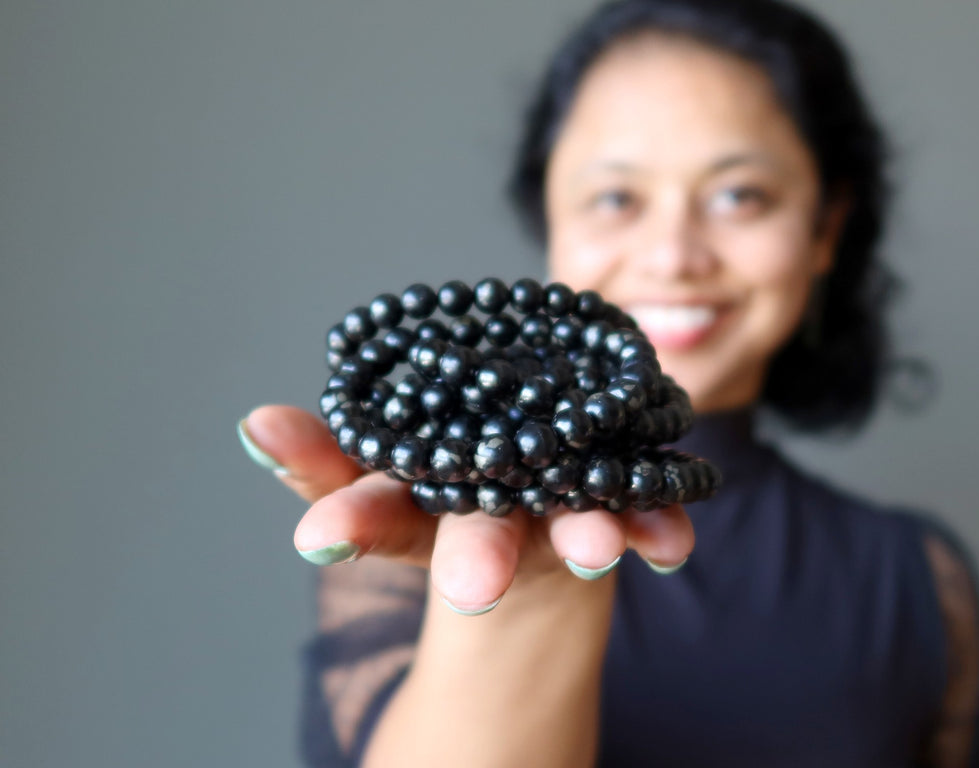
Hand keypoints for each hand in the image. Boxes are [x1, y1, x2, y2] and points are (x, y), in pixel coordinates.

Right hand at [238, 404, 695, 613]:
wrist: (539, 538)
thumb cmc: (448, 495)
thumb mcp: (379, 477)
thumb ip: (323, 456)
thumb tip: (254, 425)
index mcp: (425, 508)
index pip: (379, 514)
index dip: (352, 522)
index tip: (320, 536)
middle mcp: (493, 519)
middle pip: (477, 538)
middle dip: (475, 557)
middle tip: (475, 583)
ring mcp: (558, 515)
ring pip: (570, 525)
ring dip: (587, 535)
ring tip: (598, 546)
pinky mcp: (619, 508)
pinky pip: (646, 515)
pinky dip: (659, 525)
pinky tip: (672, 538)